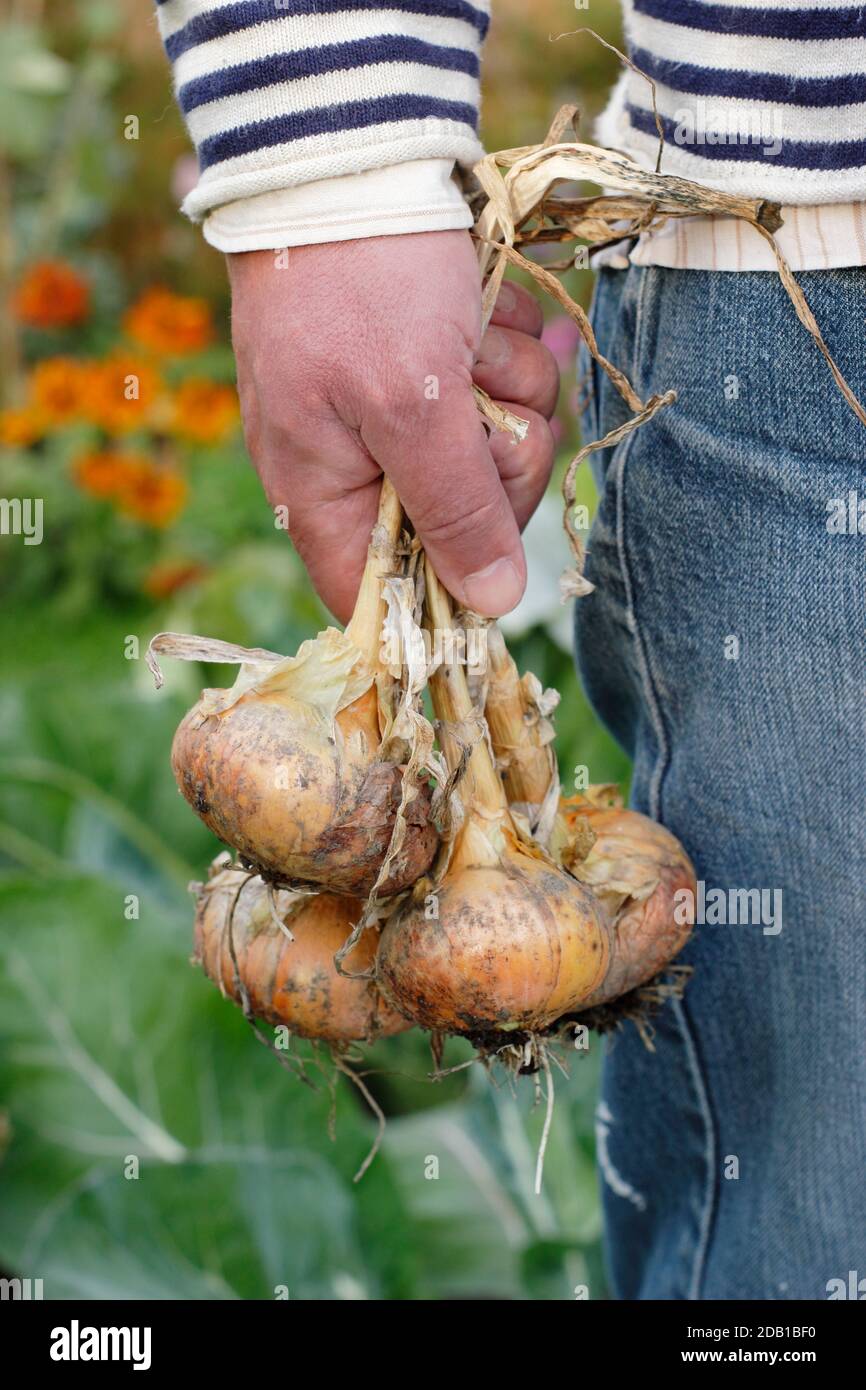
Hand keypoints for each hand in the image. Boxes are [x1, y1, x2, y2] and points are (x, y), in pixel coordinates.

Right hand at [228, 229, 558, 621]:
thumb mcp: (413, 406)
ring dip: (509, 387)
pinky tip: (486, 309)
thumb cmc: (363, 282)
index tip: (494, 552)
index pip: (382, 595)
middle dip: (497, 457)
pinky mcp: (435, 364)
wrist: (356, 147)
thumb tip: (492, 607)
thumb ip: (455, 511)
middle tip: (486, 401)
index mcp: (322, 495)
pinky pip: (502, 390)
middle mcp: (357, 466)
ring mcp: (398, 412)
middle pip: (464, 525)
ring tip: (473, 334)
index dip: (445, 589)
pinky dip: (508, 348)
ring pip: (496, 451)